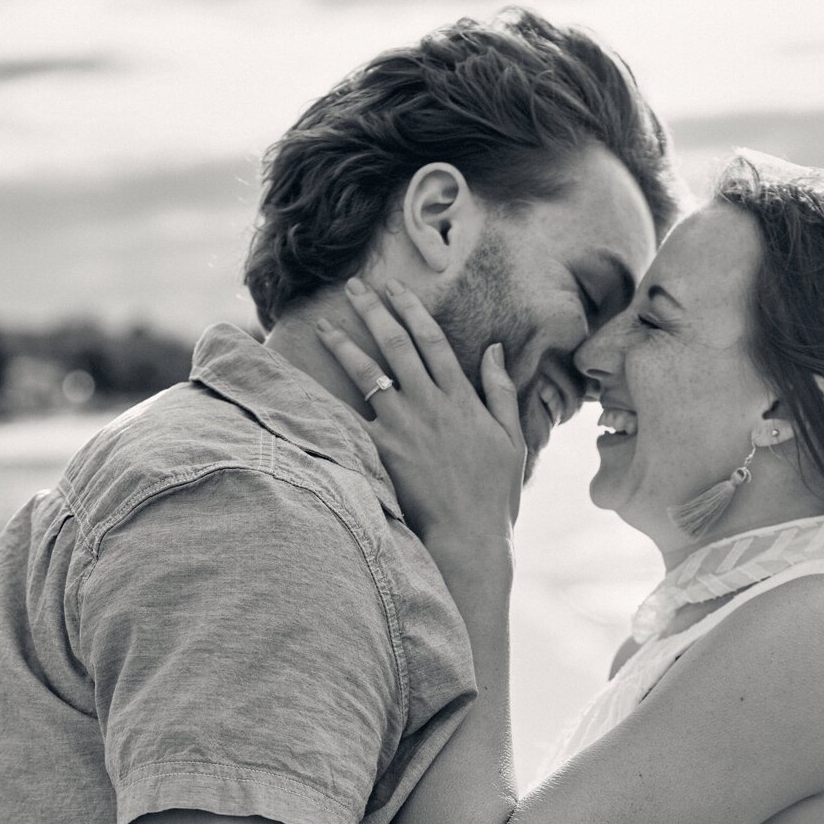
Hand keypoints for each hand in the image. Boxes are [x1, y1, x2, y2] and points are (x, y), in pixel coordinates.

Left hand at [316, 279, 526, 547]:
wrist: (469, 536)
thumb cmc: (494, 493)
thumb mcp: (512, 438)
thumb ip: (501, 390)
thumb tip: (494, 349)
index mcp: (461, 398)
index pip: (431, 340)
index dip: (411, 309)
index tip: (394, 287)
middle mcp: (429, 403)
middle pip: (395, 345)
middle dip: (373, 311)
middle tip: (354, 287)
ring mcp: (403, 426)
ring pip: (367, 374)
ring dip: (343, 346)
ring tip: (323, 326)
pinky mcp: (382, 451)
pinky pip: (351, 417)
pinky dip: (330, 398)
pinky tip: (310, 382)